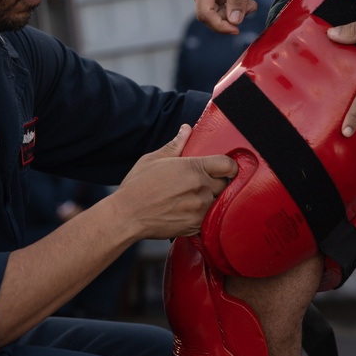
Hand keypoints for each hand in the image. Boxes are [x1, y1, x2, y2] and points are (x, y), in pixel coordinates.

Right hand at [112, 125, 237, 238]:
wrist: (126, 216)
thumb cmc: (137, 186)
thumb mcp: (154, 158)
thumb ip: (176, 144)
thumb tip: (186, 129)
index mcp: (193, 168)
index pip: (228, 165)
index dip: (229, 166)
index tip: (224, 169)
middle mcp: (201, 188)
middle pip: (225, 184)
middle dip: (218, 182)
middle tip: (203, 183)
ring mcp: (200, 209)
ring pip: (220, 202)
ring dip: (213, 199)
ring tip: (196, 198)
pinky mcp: (196, 226)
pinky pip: (211, 219)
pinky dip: (206, 215)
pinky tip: (192, 212)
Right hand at [187, 0, 260, 33]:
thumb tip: (234, 21)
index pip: (204, 14)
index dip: (220, 26)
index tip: (237, 29)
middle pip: (211, 16)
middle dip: (231, 17)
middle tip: (251, 7)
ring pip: (218, 13)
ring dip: (236, 11)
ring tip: (251, 1)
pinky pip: (222, 6)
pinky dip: (235, 6)